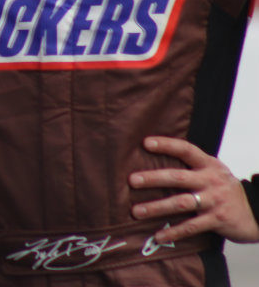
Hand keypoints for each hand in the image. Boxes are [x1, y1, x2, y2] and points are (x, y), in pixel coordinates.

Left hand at [129, 136, 258, 243]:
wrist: (257, 212)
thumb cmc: (225, 189)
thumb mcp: (213, 171)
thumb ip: (191, 166)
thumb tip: (155, 160)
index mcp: (208, 165)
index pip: (186, 150)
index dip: (166, 145)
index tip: (145, 143)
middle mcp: (211, 181)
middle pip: (178, 177)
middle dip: (153, 178)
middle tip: (132, 180)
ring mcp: (214, 201)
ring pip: (181, 203)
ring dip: (157, 208)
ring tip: (136, 211)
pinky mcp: (217, 220)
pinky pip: (192, 227)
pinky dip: (174, 232)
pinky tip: (158, 235)